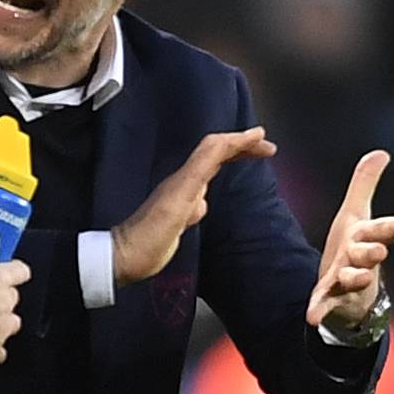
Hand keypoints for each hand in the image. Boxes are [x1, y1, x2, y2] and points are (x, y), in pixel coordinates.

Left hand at [111, 127, 276, 286]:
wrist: (127, 257)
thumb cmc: (150, 235)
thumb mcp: (176, 205)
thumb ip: (195, 183)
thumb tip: (215, 169)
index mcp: (184, 178)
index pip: (214, 148)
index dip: (238, 140)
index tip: (261, 136)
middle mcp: (183, 182)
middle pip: (214, 154)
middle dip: (240, 147)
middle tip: (266, 147)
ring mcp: (181, 196)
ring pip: (210, 167)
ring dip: (232, 158)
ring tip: (252, 155)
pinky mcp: (180, 212)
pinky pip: (204, 187)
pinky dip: (218, 179)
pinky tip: (219, 186)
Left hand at [307, 150, 393, 329]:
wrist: (348, 291)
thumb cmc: (354, 247)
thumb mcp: (356, 214)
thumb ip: (365, 184)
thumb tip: (381, 152)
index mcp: (366, 238)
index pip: (384, 230)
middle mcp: (360, 261)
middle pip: (368, 255)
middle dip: (372, 252)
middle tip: (378, 251)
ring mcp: (347, 282)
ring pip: (352, 279)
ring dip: (354, 277)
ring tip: (355, 277)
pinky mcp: (331, 299)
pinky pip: (324, 305)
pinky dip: (319, 310)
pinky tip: (311, 318)